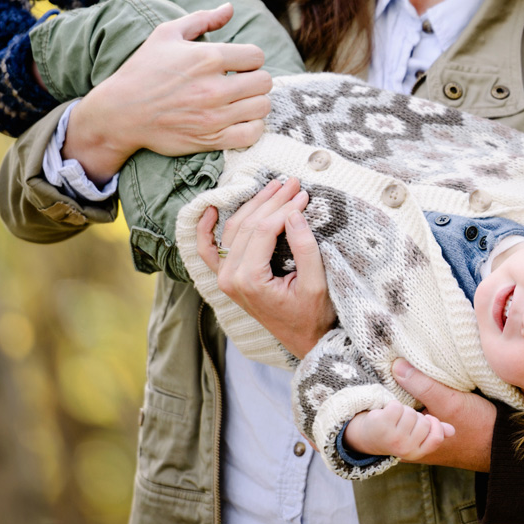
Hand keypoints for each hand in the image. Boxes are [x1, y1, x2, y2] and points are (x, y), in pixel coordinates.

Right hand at [64, 3, 272, 182]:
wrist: (120, 112)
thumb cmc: (143, 70)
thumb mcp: (166, 34)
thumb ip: (202, 19)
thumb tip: (229, 8)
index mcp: (207, 57)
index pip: (257, 56)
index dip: (249, 59)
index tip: (237, 65)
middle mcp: (215, 87)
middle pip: (264, 82)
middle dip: (255, 79)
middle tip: (240, 83)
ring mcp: (214, 116)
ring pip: (262, 107)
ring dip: (254, 102)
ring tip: (239, 101)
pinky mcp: (211, 139)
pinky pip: (252, 134)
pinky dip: (252, 127)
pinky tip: (239, 120)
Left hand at [195, 177, 336, 356]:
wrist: (306, 341)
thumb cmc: (314, 316)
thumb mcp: (317, 284)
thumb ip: (305, 248)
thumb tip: (293, 213)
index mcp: (249, 280)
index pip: (264, 230)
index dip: (285, 207)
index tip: (304, 194)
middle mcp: (230, 279)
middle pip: (248, 225)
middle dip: (271, 201)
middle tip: (293, 183)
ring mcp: (225, 279)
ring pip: (233, 230)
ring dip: (251, 205)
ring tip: (273, 187)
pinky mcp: (228, 279)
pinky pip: (209, 251)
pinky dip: (205, 230)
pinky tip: (209, 209)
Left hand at [344, 400, 454, 461]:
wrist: (368, 436)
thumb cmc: (396, 433)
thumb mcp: (416, 436)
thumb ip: (435, 432)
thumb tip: (452, 431)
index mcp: (416, 453)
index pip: (436, 438)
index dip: (434, 425)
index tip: (427, 418)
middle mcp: (405, 449)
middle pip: (423, 422)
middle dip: (416, 417)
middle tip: (404, 422)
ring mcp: (392, 438)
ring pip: (411, 413)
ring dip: (403, 411)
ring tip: (394, 419)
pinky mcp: (381, 426)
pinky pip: (397, 406)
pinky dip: (392, 405)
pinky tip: (385, 414)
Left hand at [389, 358, 495, 472]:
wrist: (504, 441)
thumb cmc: (477, 426)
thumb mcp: (448, 402)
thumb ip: (422, 385)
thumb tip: (396, 366)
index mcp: (408, 445)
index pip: (387, 416)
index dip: (387, 393)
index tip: (389, 372)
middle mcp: (412, 443)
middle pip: (396, 412)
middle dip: (399, 391)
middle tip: (400, 368)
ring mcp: (423, 437)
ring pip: (410, 409)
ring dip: (412, 392)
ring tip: (413, 373)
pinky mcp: (434, 429)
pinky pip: (421, 410)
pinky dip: (423, 397)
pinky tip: (427, 383)